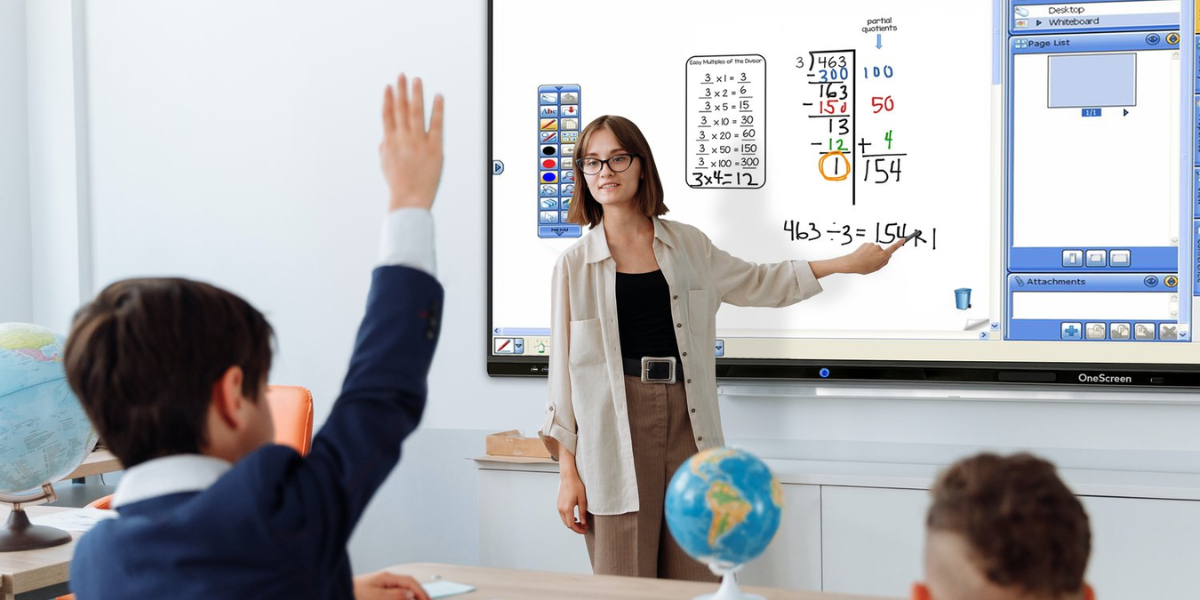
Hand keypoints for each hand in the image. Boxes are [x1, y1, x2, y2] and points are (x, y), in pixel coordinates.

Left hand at [353, 570, 430, 599]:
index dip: (421, 592)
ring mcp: (382, 585)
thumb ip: (394, 595)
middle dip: (418, 595)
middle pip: (408, 585)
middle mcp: (386, 580)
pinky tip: (402, 599)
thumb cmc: (353, 592)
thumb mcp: (376, 596)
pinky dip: (400, 597)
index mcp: (387, 577)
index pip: (410, 582)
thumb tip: (410, 594)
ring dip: (409, 597)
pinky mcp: (377, 592)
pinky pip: (393, 594)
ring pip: (401, 590)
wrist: (338, 591)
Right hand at [380, 73, 444, 211]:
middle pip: (401, 110)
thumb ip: (384, 146)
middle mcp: (403, 139)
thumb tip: (384, 135)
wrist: (409, 199)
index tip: (388, 86)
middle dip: (401, 91)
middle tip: (401, 75)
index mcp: (389, 142)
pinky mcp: (434, 148)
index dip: (388, 99)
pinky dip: (437, 110)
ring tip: (417, 80)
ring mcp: (418, 142)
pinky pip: (437, 125)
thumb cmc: (397, 183)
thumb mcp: (385, 164)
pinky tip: (438, 97)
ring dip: (416, 94)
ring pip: (417, 113)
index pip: (387, 115)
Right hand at [557, 464, 588, 533]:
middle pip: (567, 524)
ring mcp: (558, 506)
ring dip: (572, 523)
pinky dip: (569, 518)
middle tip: (585, 527)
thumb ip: (582, 512)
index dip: (578, 530)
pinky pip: (563, 515)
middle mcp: (561, 509)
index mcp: (567, 508)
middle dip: (576, 527)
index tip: (585, 530)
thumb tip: (583, 523)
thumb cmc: (576, 485)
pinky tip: (575, 517)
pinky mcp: (559, 504)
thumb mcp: (582, 499)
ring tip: (581, 522)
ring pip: (565, 520)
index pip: (571, 525)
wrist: (568, 476)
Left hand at [811, 237, 905, 277]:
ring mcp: (872, 245)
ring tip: (865, 260)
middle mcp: (878, 248)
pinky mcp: (866, 243)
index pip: (893, 248)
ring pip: (875, 250)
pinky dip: (867, 251)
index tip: (904, 239)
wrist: (851, 262)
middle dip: (879, 256)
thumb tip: (889, 255)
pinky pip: (869, 248)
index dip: (899, 244)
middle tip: (871, 262)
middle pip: (882, 251)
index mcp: (882, 255)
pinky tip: (862, 256)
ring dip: (872, 254)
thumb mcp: (876, 268)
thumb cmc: (863, 267)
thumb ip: (885, 262)